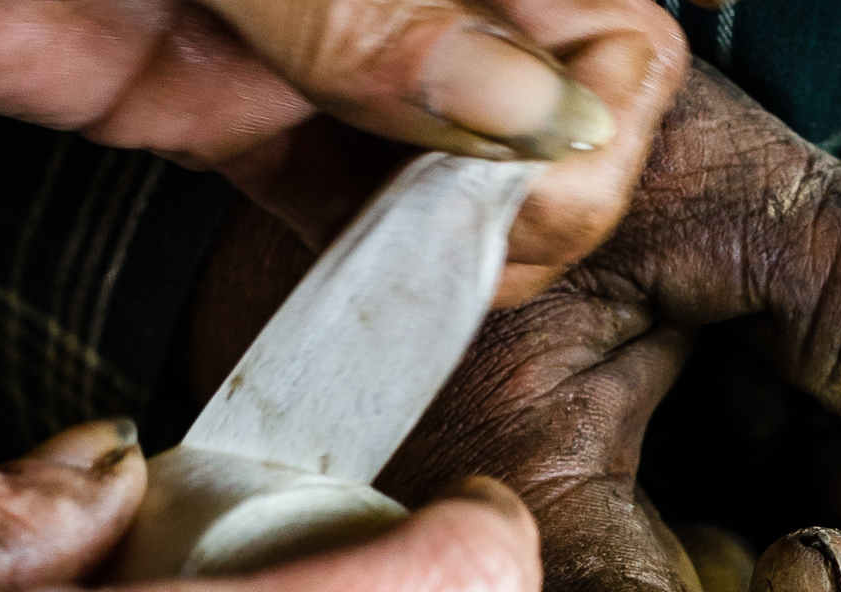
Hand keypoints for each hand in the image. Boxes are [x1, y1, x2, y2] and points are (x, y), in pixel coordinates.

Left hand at [0, 0, 687, 298]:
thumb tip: (533, 117)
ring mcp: (320, 52)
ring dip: (454, 256)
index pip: (614, 36)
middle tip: (463, 251)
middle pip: (556, 112)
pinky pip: (335, 207)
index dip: (594, 123)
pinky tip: (352, 311)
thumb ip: (374, 9)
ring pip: (459, 175)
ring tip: (413, 300)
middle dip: (536, 203)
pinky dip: (355, 271)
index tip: (520, 181)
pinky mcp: (226, 114)